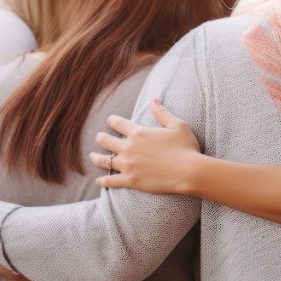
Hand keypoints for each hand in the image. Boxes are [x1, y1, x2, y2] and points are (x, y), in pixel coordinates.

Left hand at [88, 98, 203, 194]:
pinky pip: (111, 181)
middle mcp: (129, 148)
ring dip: (96, 158)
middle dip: (101, 138)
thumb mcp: (177, 125)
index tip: (110, 120)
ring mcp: (128, 165)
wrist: (188, 171)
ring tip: (93, 156)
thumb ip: (162, 112)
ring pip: (104, 161)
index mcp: (139, 133)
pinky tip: (99, 181)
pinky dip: (104, 181)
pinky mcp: (130, 180)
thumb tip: (153, 99)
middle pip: (106, 141)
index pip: (119, 123)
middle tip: (99, 137)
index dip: (113, 120)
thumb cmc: (185, 147)